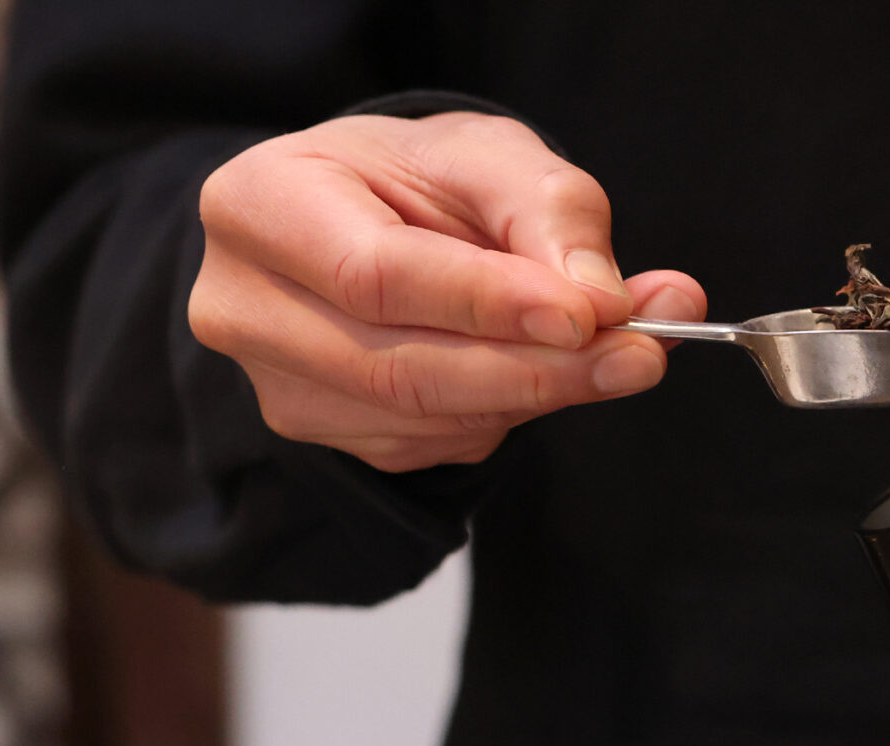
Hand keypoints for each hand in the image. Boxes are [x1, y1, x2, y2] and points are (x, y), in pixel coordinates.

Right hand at [188, 112, 705, 472]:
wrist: (370, 222)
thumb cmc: (418, 180)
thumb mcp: (488, 156)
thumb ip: (551, 214)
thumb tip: (607, 300)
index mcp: (260, 203)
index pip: (376, 274)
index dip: (487, 304)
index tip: (588, 314)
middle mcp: (246, 305)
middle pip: (400, 367)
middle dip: (537, 369)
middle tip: (642, 354)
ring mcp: (278, 384)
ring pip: (426, 418)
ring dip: (538, 394)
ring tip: (621, 352)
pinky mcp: (326, 435)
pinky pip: (435, 445)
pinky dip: (508, 413)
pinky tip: (538, 369)